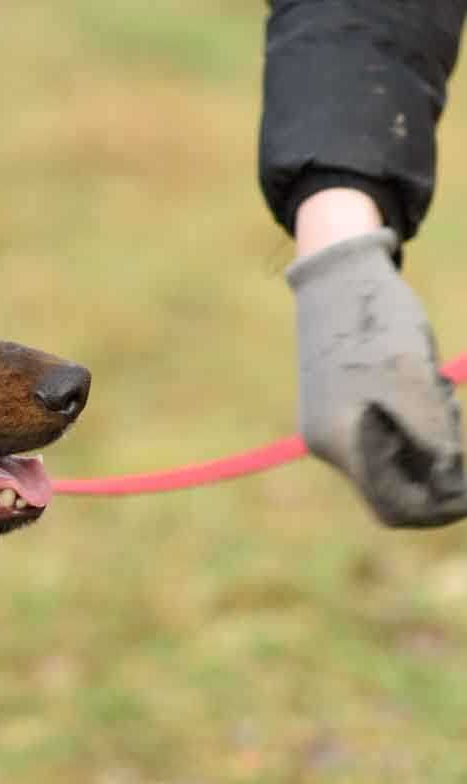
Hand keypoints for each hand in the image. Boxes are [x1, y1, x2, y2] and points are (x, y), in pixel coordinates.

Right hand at [287, 222, 466, 527]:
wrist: (337, 273)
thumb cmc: (374, 321)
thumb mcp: (413, 377)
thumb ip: (431, 433)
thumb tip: (447, 476)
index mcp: (342, 442)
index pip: (394, 508)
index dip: (440, 509)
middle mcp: (329, 444)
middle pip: (395, 488)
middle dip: (437, 469)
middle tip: (457, 420)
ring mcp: (331, 426)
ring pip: (393, 461)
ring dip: (430, 440)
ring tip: (441, 391)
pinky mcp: (338, 408)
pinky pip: (384, 437)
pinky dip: (414, 423)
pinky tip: (425, 385)